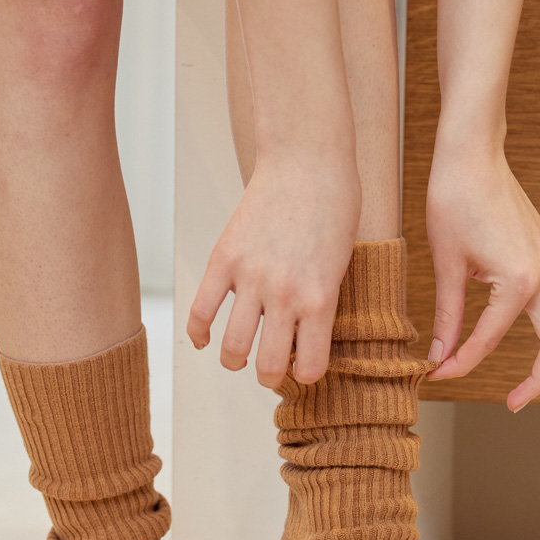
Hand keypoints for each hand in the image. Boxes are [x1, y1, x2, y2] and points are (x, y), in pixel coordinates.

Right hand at [186, 144, 360, 388]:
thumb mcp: (341, 265)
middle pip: (269, 366)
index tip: (305, 368)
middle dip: (270, 377)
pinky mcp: (224, 260)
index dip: (308, 374)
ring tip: (237, 359)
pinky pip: (202, 310)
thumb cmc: (335, 208)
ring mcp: (251, 278)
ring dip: (234, 361)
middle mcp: (285, 296)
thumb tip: (299, 336)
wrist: (307, 162)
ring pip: (233, 346)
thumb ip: (319, 302)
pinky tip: (204, 340)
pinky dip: (199, 333)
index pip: (312, 366)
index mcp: (321, 300)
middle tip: (270, 373)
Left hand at [424, 137, 539, 411]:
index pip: (487, 339)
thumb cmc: (454, 200)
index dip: (461, 363)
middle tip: (513, 403)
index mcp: (517, 280)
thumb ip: (447, 316)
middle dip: (536, 380)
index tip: (438, 374)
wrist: (471, 155)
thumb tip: (438, 356)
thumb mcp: (445, 264)